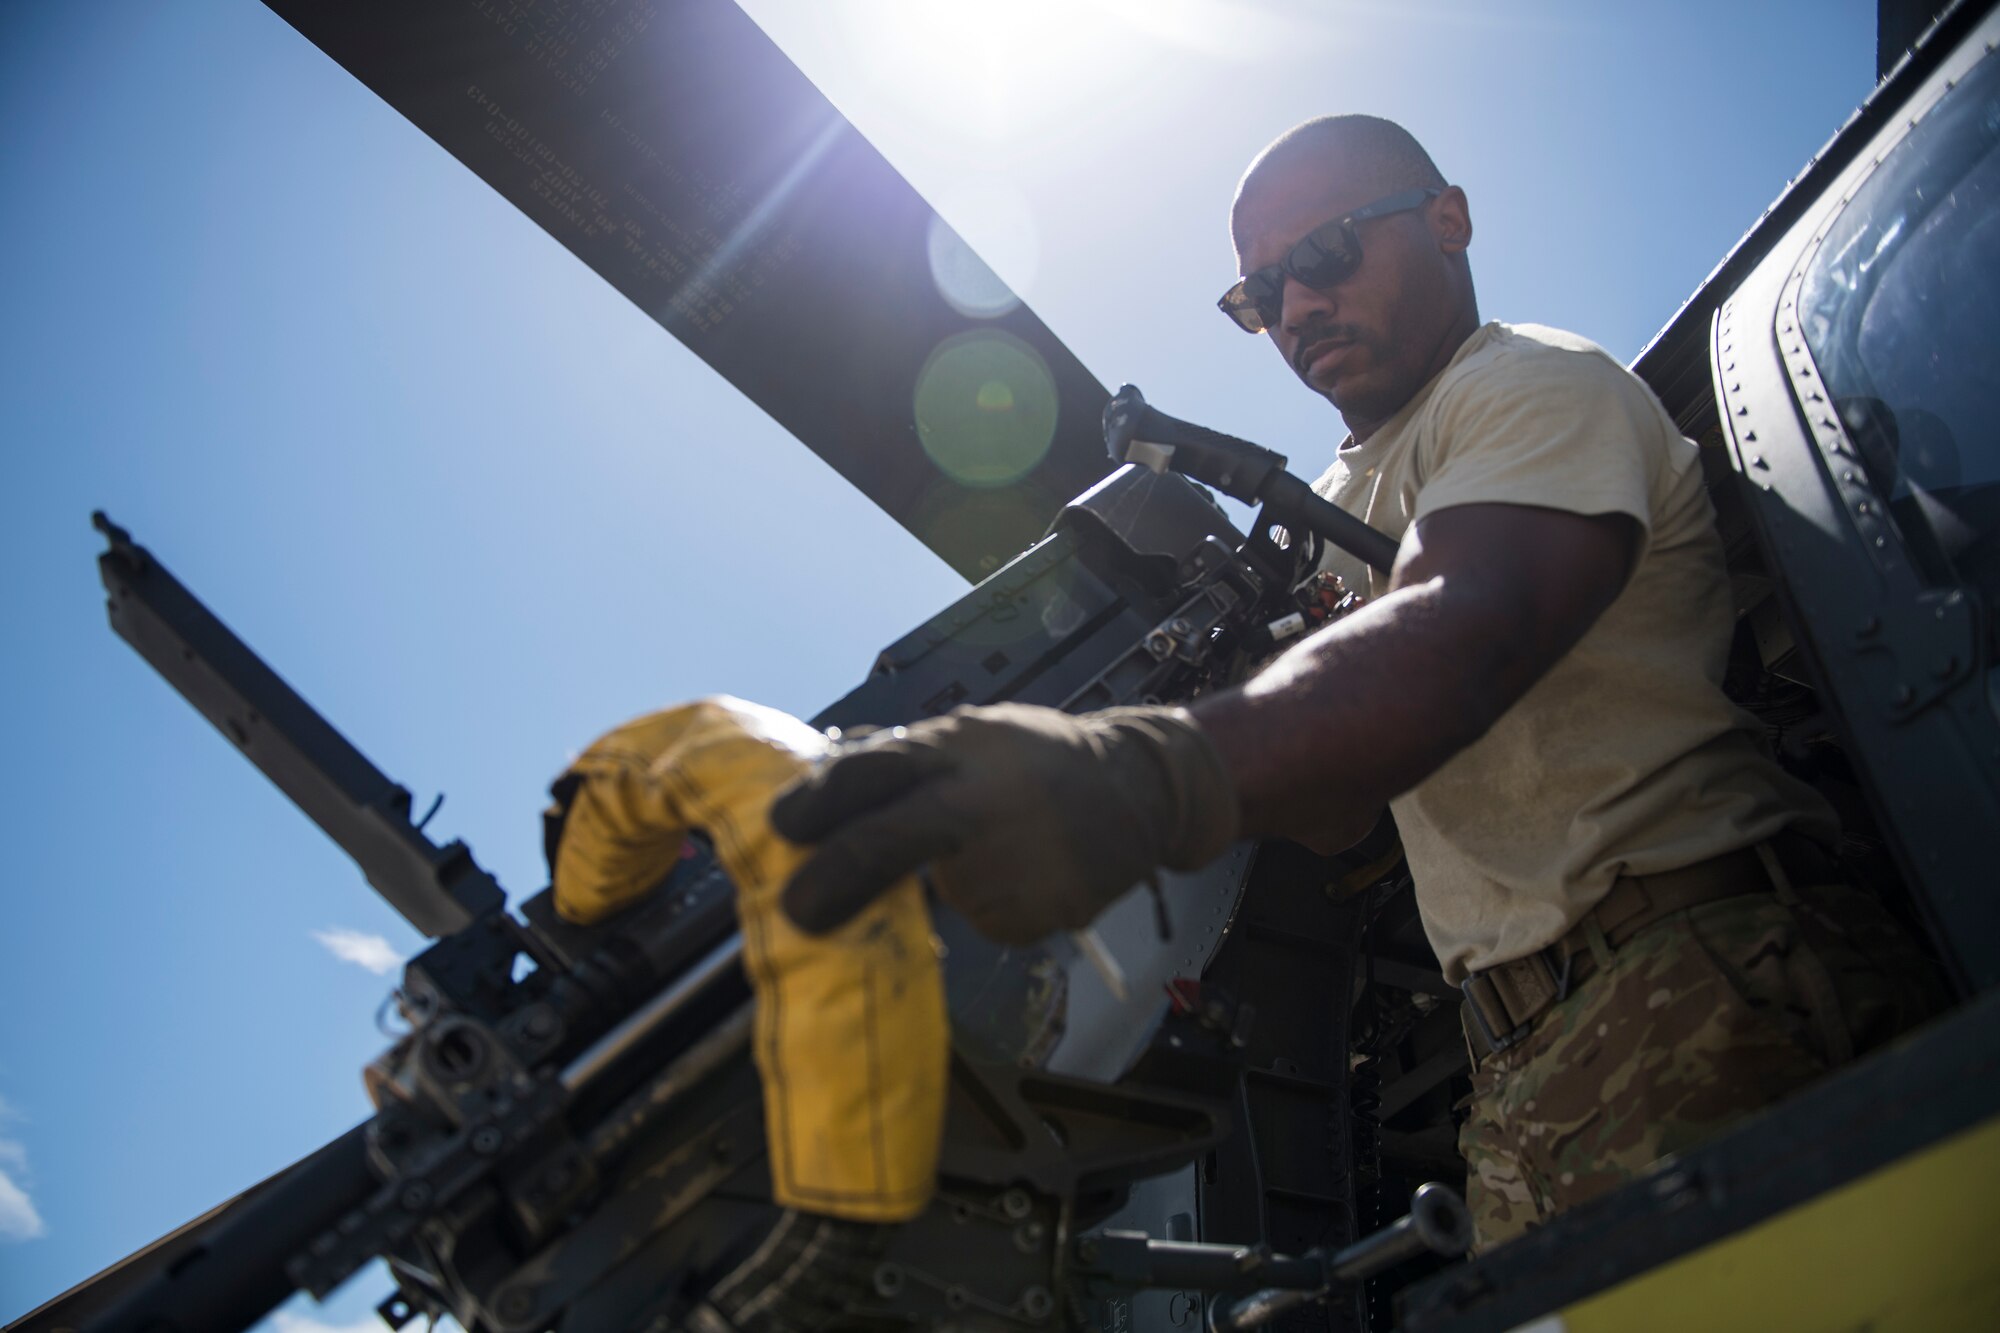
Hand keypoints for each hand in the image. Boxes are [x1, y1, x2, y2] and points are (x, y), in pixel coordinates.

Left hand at [772, 703, 1238, 946]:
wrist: (1142, 785)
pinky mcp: (1039, 909)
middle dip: (834, 879)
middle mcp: (979, 799)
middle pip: (889, 840)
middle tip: (794, 913)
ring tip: (1003, 853)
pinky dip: (996, 907)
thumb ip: (905, 763)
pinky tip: (1030, 875)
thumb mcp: (972, 739)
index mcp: (955, 748)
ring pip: (943, 895)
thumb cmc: (1035, 762)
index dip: (818, 800)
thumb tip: (818, 783)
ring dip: (951, 888)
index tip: (778, 827)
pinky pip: (989, 920)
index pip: (871, 770)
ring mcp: (1012, 859)